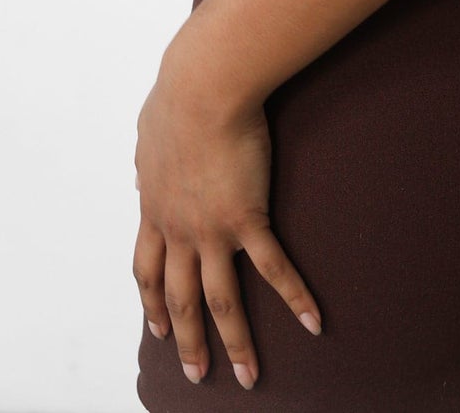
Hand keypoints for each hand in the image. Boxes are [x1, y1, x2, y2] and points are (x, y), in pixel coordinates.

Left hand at [133, 50, 322, 388]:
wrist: (203, 84)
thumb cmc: (179, 93)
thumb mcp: (152, 131)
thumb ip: (152, 155)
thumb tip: (149, 162)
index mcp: (155, 205)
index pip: (148, 267)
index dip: (153, 301)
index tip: (157, 327)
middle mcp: (178, 227)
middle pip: (179, 296)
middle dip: (186, 339)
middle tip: (196, 373)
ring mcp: (211, 227)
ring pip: (220, 298)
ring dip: (234, 341)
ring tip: (246, 375)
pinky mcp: (247, 216)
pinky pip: (272, 267)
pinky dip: (293, 297)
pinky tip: (311, 322)